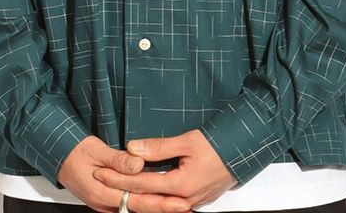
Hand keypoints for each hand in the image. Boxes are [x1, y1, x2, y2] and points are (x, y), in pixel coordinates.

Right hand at [58, 135, 191, 212]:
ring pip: (135, 209)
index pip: (136, 200)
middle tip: (184, 207)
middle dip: (163, 208)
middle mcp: (104, 203)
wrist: (59, 155)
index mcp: (102, 192)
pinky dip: (145, 204)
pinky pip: (129, 205)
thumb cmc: (75, 151)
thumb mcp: (96, 149)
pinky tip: (158, 202)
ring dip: (156, 207)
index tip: (179, 201)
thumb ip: (118, 160)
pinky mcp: (107, 200)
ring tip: (177, 207)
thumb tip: (138, 164)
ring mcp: (105, 203)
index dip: (160, 202)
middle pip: (139, 209)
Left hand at [92, 129, 237, 209]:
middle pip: (145, 197)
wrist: (243, 150)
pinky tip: (141, 192)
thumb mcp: (187, 141)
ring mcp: (190, 202)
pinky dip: (151, 197)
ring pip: (156, 203)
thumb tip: (133, 149)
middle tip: (102, 180)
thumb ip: (158, 147)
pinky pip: (167, 203)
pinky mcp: (194, 200)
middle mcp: (184, 199)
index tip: (102, 172)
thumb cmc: (218, 144)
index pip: (142, 183)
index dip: (120, 177)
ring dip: (135, 195)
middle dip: (122, 189)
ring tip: (117, 187)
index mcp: (181, 185)